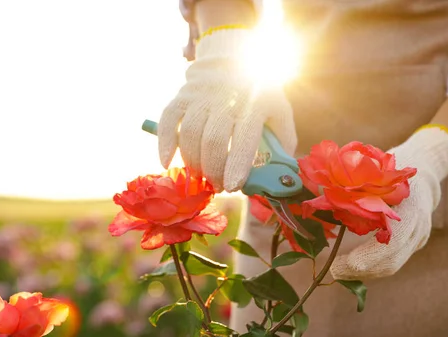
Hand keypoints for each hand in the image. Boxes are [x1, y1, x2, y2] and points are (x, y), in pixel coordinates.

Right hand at [157, 28, 296, 191]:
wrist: (232, 61)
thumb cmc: (259, 95)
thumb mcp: (280, 111)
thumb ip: (283, 141)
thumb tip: (280, 174)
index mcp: (253, 104)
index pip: (244, 139)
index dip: (236, 165)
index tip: (232, 186)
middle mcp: (225, 99)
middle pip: (213, 141)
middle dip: (213, 169)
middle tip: (217, 185)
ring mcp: (200, 97)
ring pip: (190, 134)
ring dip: (192, 162)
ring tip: (200, 176)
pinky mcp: (182, 97)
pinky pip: (168, 121)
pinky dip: (165, 143)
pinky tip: (167, 162)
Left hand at [330, 126, 447, 279]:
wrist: (424, 169)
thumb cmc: (392, 168)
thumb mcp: (373, 173)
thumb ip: (353, 188)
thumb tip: (319, 197)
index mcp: (409, 208)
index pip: (391, 244)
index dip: (366, 258)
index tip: (340, 265)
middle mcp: (417, 228)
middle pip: (391, 262)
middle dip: (360, 271)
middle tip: (334, 271)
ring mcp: (417, 238)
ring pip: (391, 265)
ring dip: (364, 272)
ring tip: (339, 271)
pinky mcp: (413, 243)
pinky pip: (392, 261)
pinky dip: (371, 266)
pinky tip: (352, 266)